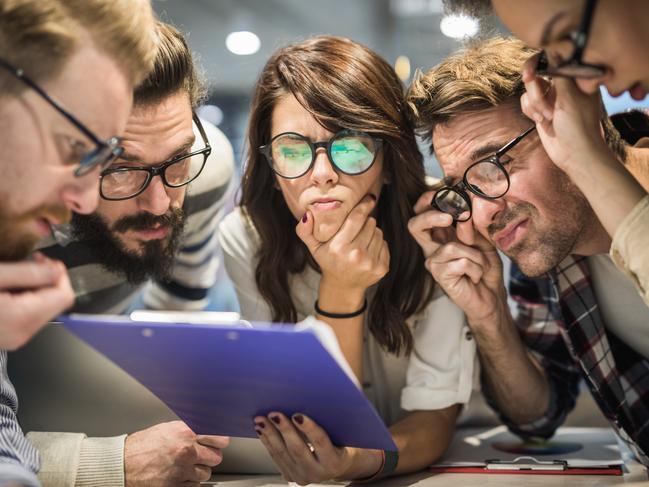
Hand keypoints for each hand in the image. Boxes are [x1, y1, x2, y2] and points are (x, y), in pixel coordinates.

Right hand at [0, 253, 73, 349]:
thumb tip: (57, 271)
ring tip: (15, 277)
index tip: (46, 261)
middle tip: (31, 263)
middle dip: (47, 280)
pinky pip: (29, 315)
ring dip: (35, 288)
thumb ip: (28, 273)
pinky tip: (8, 289)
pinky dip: (24, 298)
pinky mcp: (9, 336)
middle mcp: (21, 333)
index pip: (65, 296)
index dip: (60, 275)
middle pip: (56, 303)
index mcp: (20, 318)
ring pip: (44, 308)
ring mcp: (15, 338)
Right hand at [124, 421, 228, 486]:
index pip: (219, 438)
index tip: (220, 443)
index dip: (220, 441)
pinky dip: (189, 482)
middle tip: (200, 456)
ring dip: (198, 471)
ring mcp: (181, 470)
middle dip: (209, 457)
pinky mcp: (175, 486)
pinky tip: (179, 476)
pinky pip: (194, 486)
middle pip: (216, 457)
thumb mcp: (168, 429)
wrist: (123, 463)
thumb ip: (189, 430)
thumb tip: (207, 431)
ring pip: (206, 473)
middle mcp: (186, 450)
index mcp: (185, 432)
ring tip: (185, 466)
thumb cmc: (142, 445)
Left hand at [254, 413, 381, 483]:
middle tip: (274, 414)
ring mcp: (303, 477)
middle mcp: (318, 473)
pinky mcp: (291, 476)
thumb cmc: (342, 440)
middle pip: (298, 450)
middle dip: (284, 430)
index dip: (309, 428)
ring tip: (261, 419)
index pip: (321, 443)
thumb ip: (332, 419)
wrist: (339, 462)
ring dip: (270, 434)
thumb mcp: (343, 432)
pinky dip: (268, 441)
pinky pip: (277, 457)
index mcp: (335, 462)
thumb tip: (318, 395)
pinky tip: (262, 429)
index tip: (298, 415)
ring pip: (283, 454)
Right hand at [296, 195, 388, 295]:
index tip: (369, 198)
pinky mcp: (381, 268)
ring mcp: (370, 263)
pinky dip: (378, 244)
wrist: (343, 286)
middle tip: (356, 229)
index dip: (364, 206)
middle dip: (365, 222)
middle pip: (371, 223)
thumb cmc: (328, 261)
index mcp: (339, 247)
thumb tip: (307, 214)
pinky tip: (368, 251)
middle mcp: (356, 256)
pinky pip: (385, 244)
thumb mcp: (313, 247)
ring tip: (360, 241)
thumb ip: (305, 231)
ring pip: (379, 232)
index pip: (357, 218)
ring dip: (372, 233)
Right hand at [408, 191, 505, 327]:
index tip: (442, 189)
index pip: (423, 212)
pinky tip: (476, 276)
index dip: (427, 199)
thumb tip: (464, 212)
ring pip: (451, 247)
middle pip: (414, 225)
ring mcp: (434, 263)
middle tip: (449, 217)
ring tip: (480, 265)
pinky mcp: (439, 277)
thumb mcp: (484, 240)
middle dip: (431, 216)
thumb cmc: (486, 268)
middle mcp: (432, 247)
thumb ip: (472, 226)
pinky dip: (476, 268)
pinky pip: (460, 263)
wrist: (492, 297)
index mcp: (441, 234)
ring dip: (475, 255)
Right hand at [520, 53, 610, 173]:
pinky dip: (530, 111)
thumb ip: (559, 73)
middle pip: (536, 74)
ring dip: (534, 103)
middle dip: (535, 89)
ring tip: (547, 117)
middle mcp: (562, 85)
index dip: (538, 62)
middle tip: (537, 95)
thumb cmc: (579, 126)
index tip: (531, 72)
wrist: (574, 154)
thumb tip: (552, 50)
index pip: (552, 59)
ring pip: (529, 90)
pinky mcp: (541, 110)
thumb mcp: (570, 97)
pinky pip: (526, 102)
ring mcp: (551, 98)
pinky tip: (541, 121)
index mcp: (574, 78)